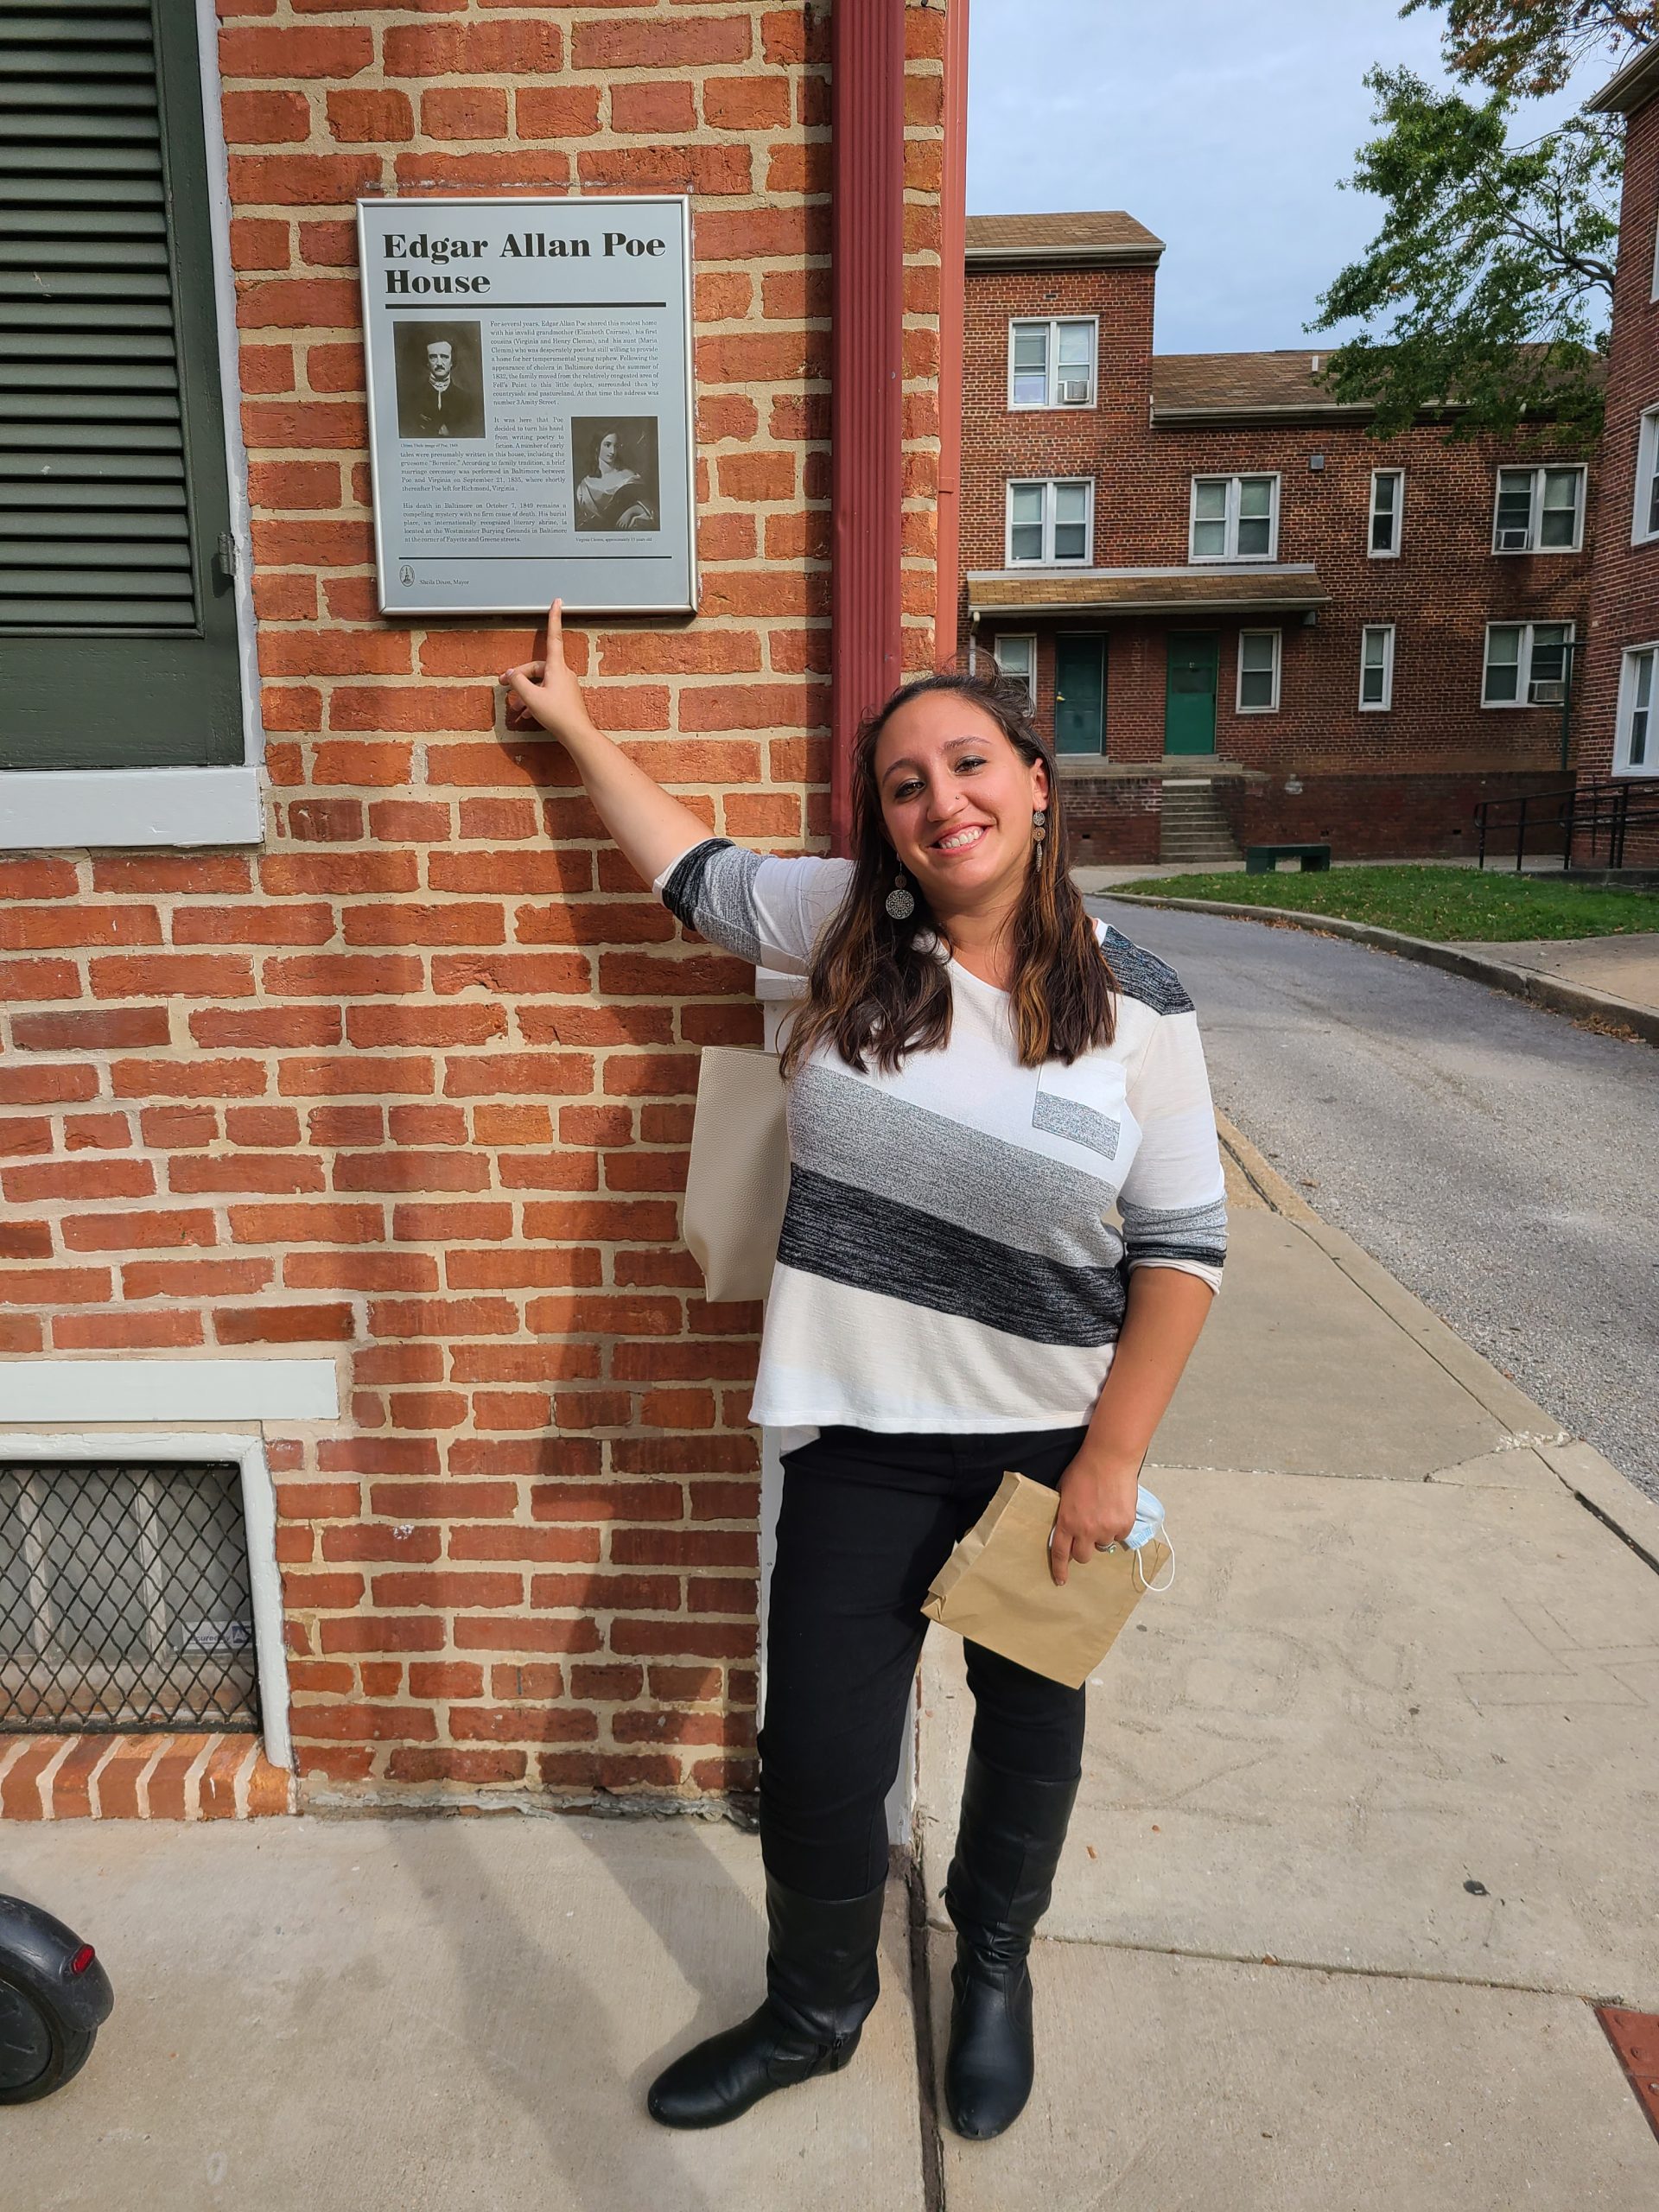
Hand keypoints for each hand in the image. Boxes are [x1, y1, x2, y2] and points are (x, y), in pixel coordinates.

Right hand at [501, 599, 594, 745]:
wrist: (577, 734)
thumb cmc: (558, 715)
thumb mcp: (531, 698)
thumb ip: (518, 683)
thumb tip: (511, 675)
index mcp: (556, 667)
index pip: (553, 637)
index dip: (553, 618)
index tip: (557, 602)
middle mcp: (563, 673)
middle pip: (537, 668)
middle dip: (520, 678)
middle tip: (505, 687)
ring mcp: (565, 685)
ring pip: (540, 683)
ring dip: (526, 694)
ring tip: (516, 708)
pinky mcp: (566, 697)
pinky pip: (546, 693)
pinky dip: (535, 701)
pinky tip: (526, 714)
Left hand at [1048, 1448, 1139, 1587]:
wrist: (1109, 1459)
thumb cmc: (1084, 1470)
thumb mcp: (1064, 1492)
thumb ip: (1065, 1512)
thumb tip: (1067, 1524)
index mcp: (1067, 1522)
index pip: (1061, 1553)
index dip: (1060, 1569)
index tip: (1061, 1580)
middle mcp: (1086, 1530)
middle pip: (1083, 1556)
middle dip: (1084, 1549)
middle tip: (1087, 1535)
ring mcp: (1107, 1529)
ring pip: (1103, 1544)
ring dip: (1102, 1534)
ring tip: (1103, 1512)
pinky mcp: (1124, 1525)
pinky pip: (1119, 1535)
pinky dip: (1117, 1527)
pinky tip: (1115, 1509)